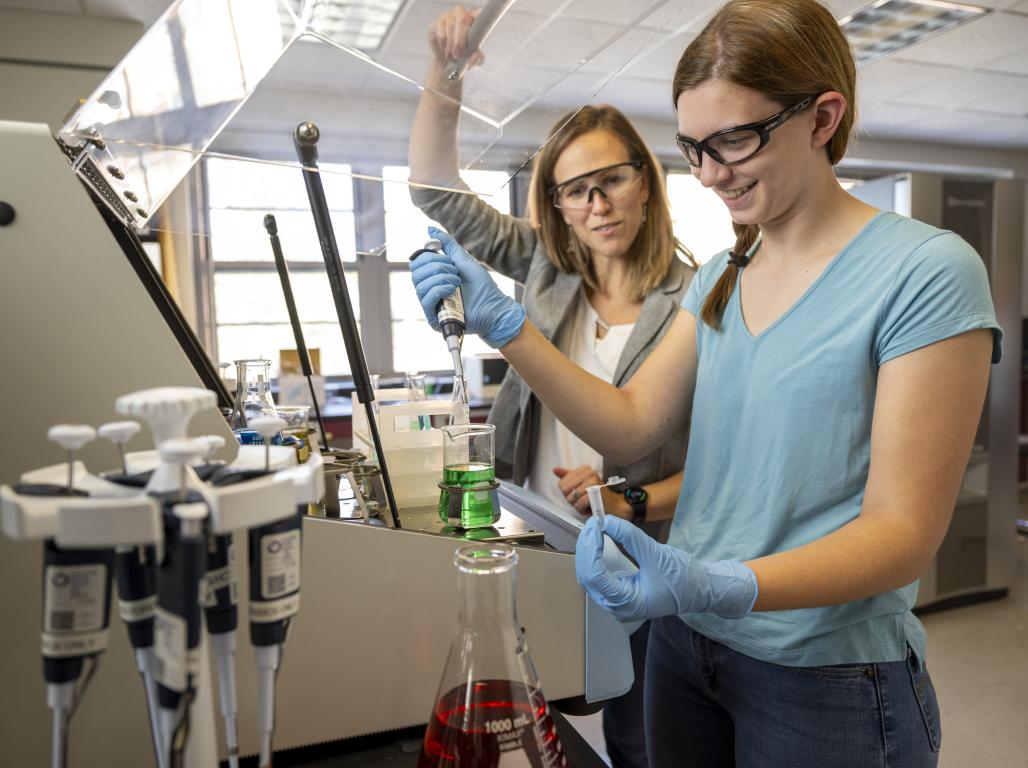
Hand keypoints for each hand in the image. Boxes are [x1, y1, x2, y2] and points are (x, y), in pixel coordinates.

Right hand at [409, 228, 525, 347]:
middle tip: (455, 271)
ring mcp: (431, 305)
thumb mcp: (464, 260)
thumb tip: (430, 229)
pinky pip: (426, 299)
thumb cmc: (482, 287)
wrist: (494, 307)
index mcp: (433, 277)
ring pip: (420, 285)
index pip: (416, 262)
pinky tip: (452, 290)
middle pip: (415, 272)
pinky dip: (439, 289)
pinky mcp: (434, 318)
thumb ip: (447, 245)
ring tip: (457, 281)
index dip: (430, 257)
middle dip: (437, 266)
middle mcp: (429, 290)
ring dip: (441, 278)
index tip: (450, 260)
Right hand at [427, 6, 484, 67]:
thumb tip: (477, 54)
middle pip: (463, 20)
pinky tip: (444, 49)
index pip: (480, 12)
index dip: (480, 16)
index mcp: (474, 20)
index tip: (479, 28)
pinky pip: (440, 31)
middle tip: (458, 55)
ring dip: (451, 44)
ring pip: (451, 27)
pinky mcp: (437, 22)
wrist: (445, 63)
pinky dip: (442, 43)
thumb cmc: (462, 58)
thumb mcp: (472, 62)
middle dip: (460, 39)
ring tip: (450, 56)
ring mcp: (448, 16)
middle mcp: (461, 14)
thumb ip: (477, 59)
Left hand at [553, 466, 627, 516]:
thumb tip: (555, 469)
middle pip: (565, 490)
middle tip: (582, 499)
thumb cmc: (595, 496)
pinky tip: (589, 507)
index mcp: (584, 469)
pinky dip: (582, 509)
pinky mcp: (595, 492)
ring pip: (571, 498)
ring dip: (577, 505)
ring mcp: (593, 481)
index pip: (562, 483)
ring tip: (587, 503)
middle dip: (571, 499)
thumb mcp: (580, 485)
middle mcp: (589, 472)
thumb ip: (567, 477)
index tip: (579, 493)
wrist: (613, 506)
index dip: (568, 493)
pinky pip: (579, 504)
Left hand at [575, 516, 757, 622]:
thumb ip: (630, 537)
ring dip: (589, 552)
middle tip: (593, 523)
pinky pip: (599, 576)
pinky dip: (596, 557)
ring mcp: (617, 603)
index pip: (595, 576)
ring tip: (594, 530)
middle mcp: (618, 608)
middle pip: (588, 577)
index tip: (594, 526)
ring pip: (590, 577)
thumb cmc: (683, 578)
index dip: (590, 548)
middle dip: (587, 548)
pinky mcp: (619, 594)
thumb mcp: (656, 553)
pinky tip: (597, 542)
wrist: (699, 590)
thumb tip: (608, 521)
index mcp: (627, 604)